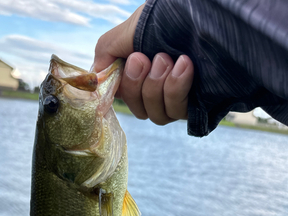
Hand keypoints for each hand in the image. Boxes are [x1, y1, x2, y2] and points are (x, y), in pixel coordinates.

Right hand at [93, 5, 193, 124]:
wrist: (206, 15)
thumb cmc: (170, 17)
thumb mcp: (132, 29)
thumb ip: (107, 51)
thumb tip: (94, 77)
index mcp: (140, 74)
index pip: (121, 97)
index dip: (119, 88)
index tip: (125, 64)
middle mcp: (157, 90)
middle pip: (137, 110)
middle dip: (136, 85)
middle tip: (143, 58)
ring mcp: (175, 100)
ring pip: (154, 114)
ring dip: (156, 86)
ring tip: (166, 58)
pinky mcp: (194, 107)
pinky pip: (175, 110)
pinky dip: (176, 88)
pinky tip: (183, 65)